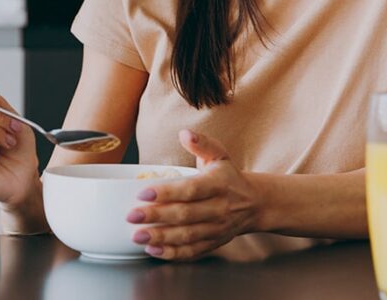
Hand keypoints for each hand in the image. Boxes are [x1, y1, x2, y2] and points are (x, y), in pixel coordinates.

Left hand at [126, 129, 258, 259]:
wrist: (254, 204)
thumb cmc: (230, 177)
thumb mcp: (220, 155)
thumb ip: (202, 143)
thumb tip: (185, 133)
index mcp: (218, 184)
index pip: (191, 189)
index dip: (166, 192)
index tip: (143, 193)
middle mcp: (219, 208)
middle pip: (185, 215)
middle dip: (157, 216)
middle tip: (132, 216)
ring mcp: (216, 229)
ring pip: (187, 236)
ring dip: (161, 237)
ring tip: (138, 236)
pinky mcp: (213, 243)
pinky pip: (192, 251)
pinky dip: (172, 253)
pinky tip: (153, 250)